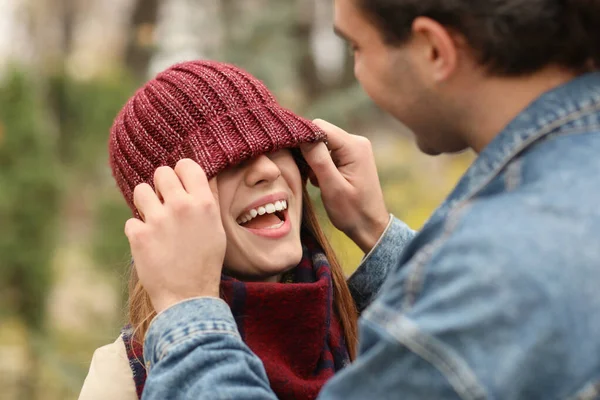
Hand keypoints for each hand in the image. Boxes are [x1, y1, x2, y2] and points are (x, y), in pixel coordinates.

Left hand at [124, 159, 225, 312]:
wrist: (188, 296)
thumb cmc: (205, 263)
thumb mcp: (216, 229)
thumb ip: (207, 201)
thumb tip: (203, 177)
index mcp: (203, 203)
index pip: (186, 165)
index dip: (180, 172)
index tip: (179, 184)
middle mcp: (181, 206)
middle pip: (161, 173)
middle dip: (161, 186)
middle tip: (165, 203)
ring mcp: (158, 220)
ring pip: (141, 191)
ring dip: (146, 204)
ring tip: (155, 222)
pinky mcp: (138, 235)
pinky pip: (132, 221)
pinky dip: (138, 232)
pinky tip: (151, 245)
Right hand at [301, 119, 388, 252]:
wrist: (370, 227)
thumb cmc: (352, 211)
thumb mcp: (332, 187)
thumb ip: (318, 159)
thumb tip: (301, 136)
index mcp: (354, 146)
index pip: (319, 127)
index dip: (301, 137)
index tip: (290, 155)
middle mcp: (356, 142)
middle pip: (320, 133)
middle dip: (308, 151)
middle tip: (306, 174)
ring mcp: (354, 149)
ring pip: (321, 143)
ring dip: (313, 160)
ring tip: (315, 181)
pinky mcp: (350, 158)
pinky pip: (327, 152)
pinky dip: (319, 165)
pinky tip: (320, 181)